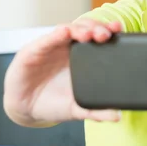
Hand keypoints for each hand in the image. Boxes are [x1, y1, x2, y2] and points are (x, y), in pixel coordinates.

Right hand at [3, 19, 122, 124]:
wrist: (27, 109)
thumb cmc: (53, 102)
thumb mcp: (78, 108)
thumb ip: (97, 111)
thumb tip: (117, 116)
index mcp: (83, 58)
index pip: (98, 40)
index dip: (110, 32)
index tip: (119, 30)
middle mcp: (69, 49)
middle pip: (86, 30)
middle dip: (97, 28)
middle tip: (106, 34)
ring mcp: (52, 47)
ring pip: (68, 30)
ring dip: (80, 29)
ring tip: (88, 33)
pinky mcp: (34, 51)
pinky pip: (47, 40)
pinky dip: (56, 35)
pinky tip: (64, 32)